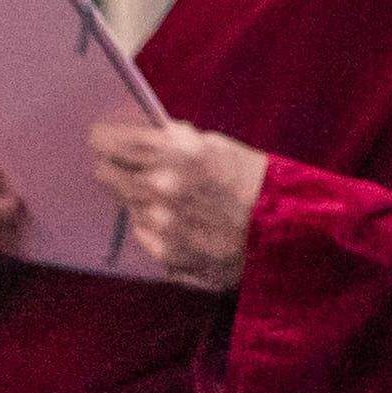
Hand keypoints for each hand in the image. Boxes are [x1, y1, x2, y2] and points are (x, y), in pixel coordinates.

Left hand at [90, 119, 271, 289]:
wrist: (291, 233)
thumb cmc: (258, 183)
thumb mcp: (218, 146)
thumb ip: (174, 142)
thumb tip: (141, 138)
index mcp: (177, 152)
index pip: (112, 141)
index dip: (103, 138)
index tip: (101, 138)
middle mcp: (161, 187)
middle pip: (106, 173)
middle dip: (114, 167)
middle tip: (125, 166)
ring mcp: (161, 224)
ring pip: (124, 203)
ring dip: (137, 197)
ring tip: (166, 196)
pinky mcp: (166, 254)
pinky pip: (142, 232)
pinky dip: (153, 225)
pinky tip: (179, 221)